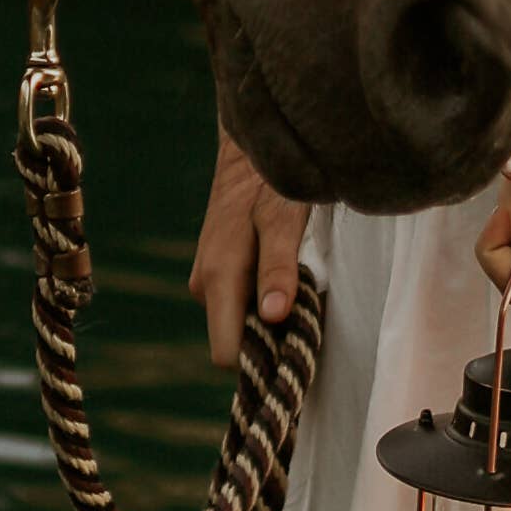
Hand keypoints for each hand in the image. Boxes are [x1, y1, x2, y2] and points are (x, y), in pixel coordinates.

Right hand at [190, 132, 313, 371]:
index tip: (295, 348)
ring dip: (270, 318)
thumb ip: (278, 269)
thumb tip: (272, 317)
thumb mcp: (283, 220)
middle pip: (235, 342)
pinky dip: (265, 301)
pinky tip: (287, 276)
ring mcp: (207, 279)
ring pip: (239, 323)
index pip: (227, 355)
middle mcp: (203, 285)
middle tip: (307, 311)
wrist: (248, 149)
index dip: (261, 361)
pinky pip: (240, 305)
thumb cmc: (270, 182)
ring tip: (300, 285)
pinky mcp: (216, 272)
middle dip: (270, 338)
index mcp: (217, 278)